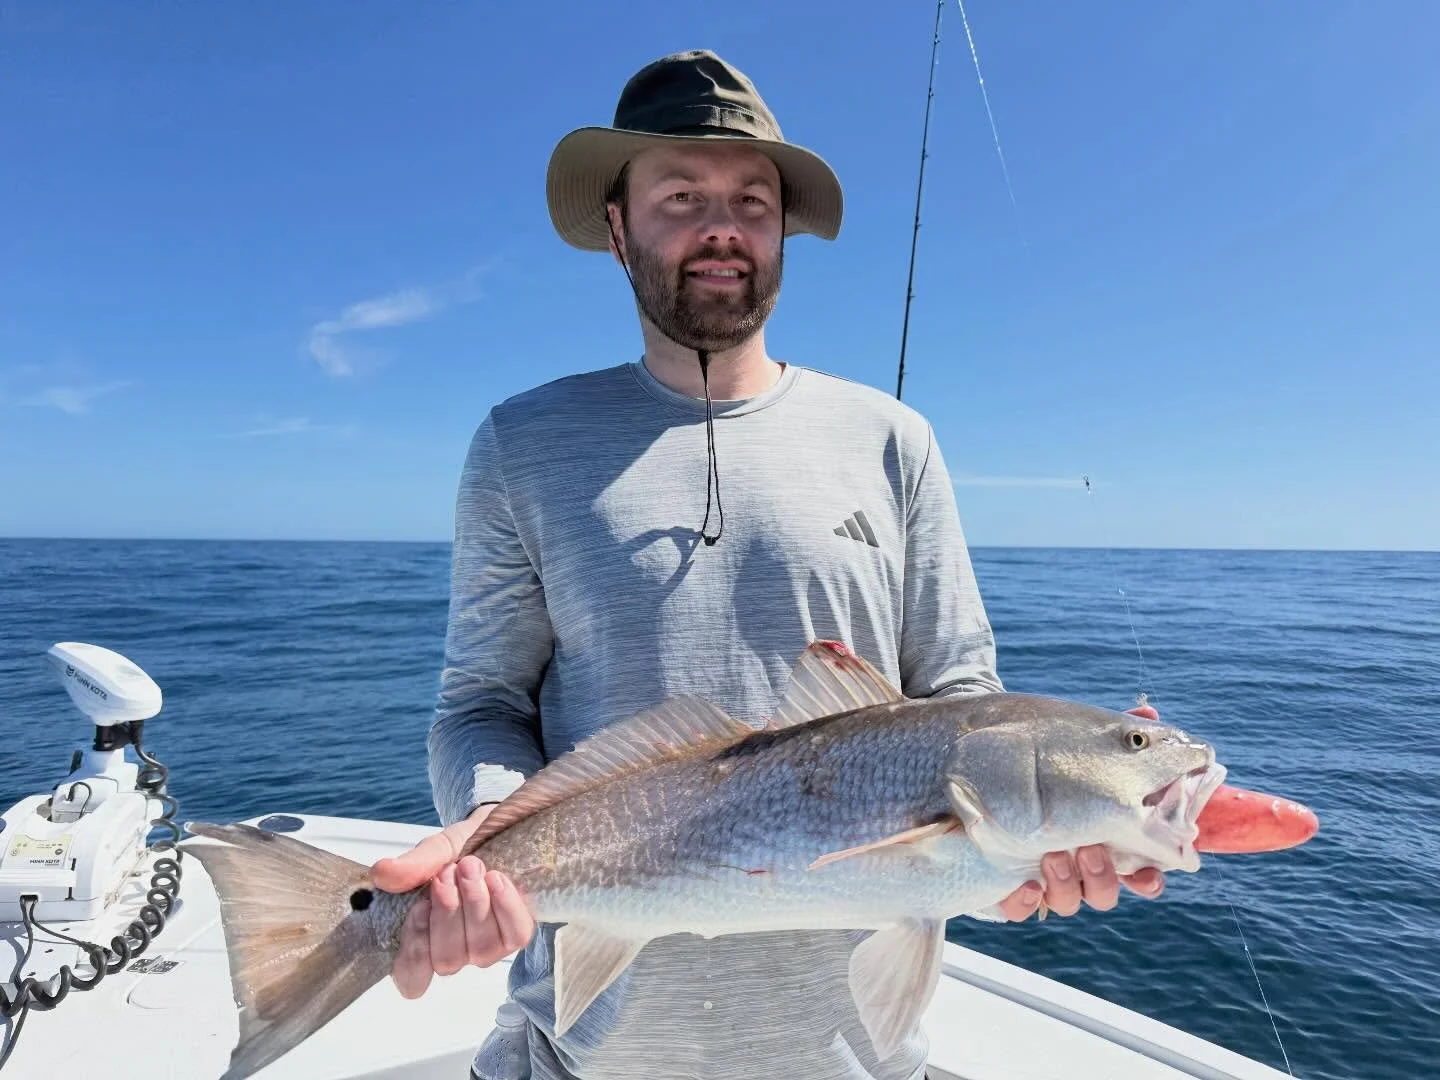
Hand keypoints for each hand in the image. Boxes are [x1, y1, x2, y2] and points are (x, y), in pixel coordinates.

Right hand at [371, 804, 535, 997]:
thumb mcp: (435, 851)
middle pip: (447, 960)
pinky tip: (495, 879)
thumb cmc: (461, 847)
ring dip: (474, 904)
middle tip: (447, 872)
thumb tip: (382, 873)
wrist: (498, 827)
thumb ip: (412, 866)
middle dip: (447, 912)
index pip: (412, 979)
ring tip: (470, 867)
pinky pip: (515, 936)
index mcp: (424, 938)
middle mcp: (455, 950)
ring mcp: (488, 946)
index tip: (419, 907)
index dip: (414, 954)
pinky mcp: (516, 932)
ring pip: (481, 949)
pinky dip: (505, 907)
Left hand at [994, 701, 1166, 921]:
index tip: (1148, 873)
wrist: (979, 764)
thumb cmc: (1042, 759)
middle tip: (1090, 847)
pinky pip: (1020, 908)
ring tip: (1053, 854)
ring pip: (1067, 902)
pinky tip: (1025, 883)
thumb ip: (1114, 732)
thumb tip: (1146, 713)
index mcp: (1102, 837)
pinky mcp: (1006, 882)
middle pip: (1103, 893)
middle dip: (1102, 877)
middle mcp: (1076, 864)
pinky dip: (1025, 900)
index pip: (1138, 872)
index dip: (1148, 879)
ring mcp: (1042, 875)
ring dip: (1067, 883)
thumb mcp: (1076, 743)